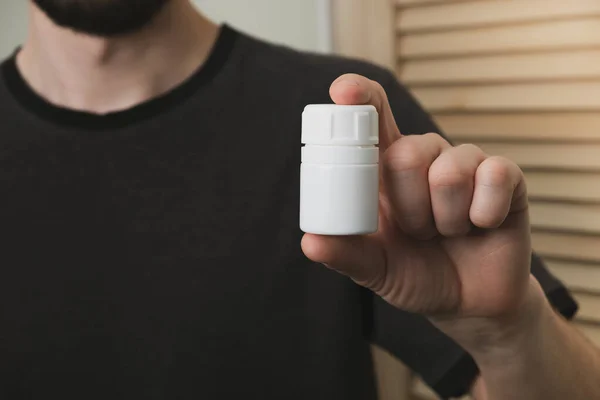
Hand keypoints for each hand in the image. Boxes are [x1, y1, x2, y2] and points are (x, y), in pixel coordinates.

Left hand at [301, 74, 534, 347]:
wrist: (468, 302)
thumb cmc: (416, 274)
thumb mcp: (376, 269)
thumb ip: (346, 254)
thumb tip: (310, 241)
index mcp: (387, 170)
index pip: (374, 119)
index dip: (361, 98)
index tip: (342, 90)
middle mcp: (425, 157)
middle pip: (406, 154)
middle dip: (409, 208)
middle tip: (418, 231)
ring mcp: (466, 163)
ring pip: (449, 171)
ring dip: (445, 219)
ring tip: (449, 233)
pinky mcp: (506, 176)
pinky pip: (494, 176)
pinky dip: (483, 214)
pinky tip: (482, 226)